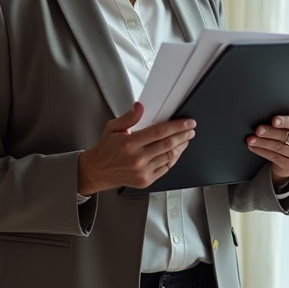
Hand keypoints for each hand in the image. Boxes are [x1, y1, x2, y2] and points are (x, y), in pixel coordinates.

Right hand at [77, 103, 195, 195]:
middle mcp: (137, 159)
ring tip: (186, 139)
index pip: (159, 132)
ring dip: (181, 147)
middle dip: (183, 136)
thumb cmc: (105, 149)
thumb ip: (129, 117)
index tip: (188, 123)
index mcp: (129, 144)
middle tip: (191, 130)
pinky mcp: (145, 180)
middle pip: (167, 145)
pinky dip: (173, 159)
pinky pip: (165, 168)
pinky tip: (177, 152)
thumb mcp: (113, 128)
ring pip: (169, 157)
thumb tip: (140, 106)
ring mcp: (142, 171)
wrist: (97, 171)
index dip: (177, 126)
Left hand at [247, 115, 288, 184]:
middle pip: (287, 136)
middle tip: (258, 130)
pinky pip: (274, 157)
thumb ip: (284, 122)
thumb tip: (266, 116)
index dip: (285, 122)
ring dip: (263, 142)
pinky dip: (262, 151)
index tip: (273, 120)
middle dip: (270, 132)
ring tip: (251, 139)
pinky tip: (254, 147)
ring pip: (279, 147)